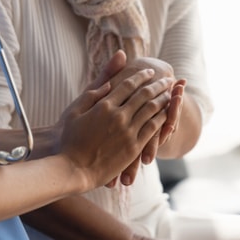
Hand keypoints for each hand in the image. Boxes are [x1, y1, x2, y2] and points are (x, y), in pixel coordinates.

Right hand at [57, 60, 173, 189]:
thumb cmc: (68, 139)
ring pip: (152, 109)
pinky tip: (168, 113)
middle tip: (167, 78)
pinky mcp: (134, 147)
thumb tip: (110, 82)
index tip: (150, 71)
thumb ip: (92, 94)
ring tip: (171, 92)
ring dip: (164, 98)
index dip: (141, 75)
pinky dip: (163, 117)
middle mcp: (118, 116)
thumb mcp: (75, 110)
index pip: (128, 84)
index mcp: (104, 105)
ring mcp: (128, 132)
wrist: (73, 169)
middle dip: (158, 84)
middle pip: (144, 94)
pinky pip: (153, 128)